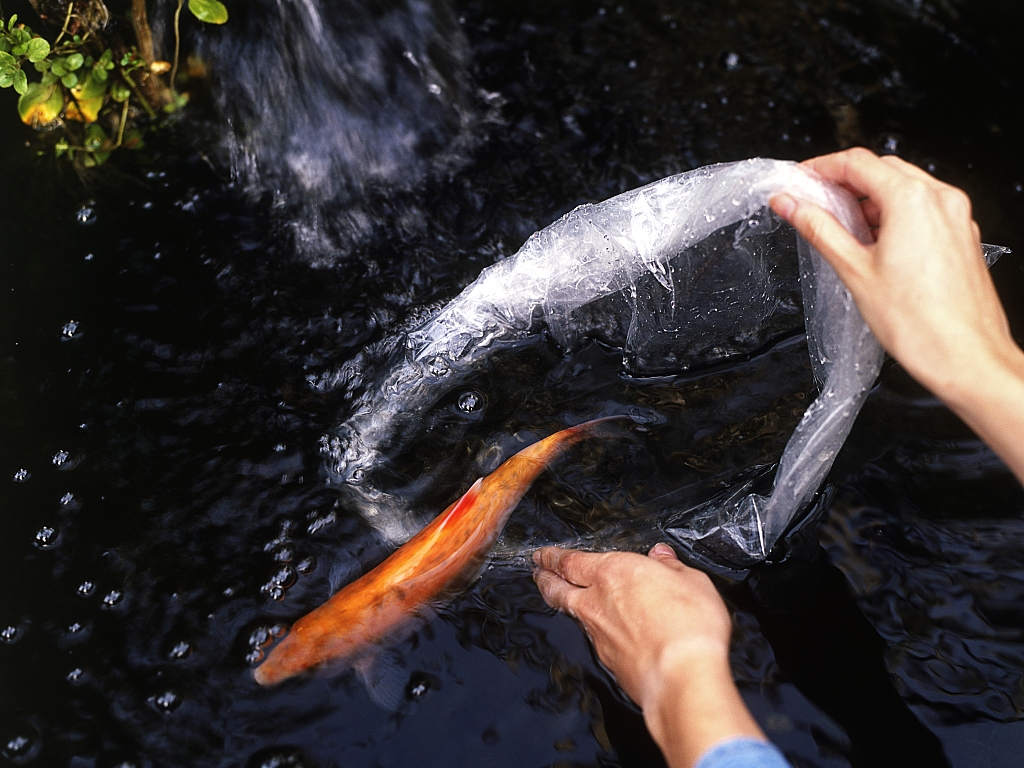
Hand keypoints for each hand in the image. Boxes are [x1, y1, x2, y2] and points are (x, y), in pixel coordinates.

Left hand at [533, 544, 763, 767]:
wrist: (681, 677)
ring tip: (557, 596)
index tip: (544, 554)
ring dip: (561, 602)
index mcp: (613, 572)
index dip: (553, 556)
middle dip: (544, 578)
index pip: (571, 560)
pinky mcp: (607, 660)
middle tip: (537, 572)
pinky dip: (591, 630)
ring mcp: (599, 634)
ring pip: (571, 613)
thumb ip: (672, 567)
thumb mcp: (692, 581)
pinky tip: (599, 631)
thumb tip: (663, 557)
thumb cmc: (689, 626)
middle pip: (558, 588)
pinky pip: (592, 638)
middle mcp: (597, 602)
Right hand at [770, 148, 1023, 482]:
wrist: (966, 357)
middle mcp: (941, 200)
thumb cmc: (918, 322)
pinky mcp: (961, 236)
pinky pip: (923, 209)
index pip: (858, 163)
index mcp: (913, 200)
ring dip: (868, 198)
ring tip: (839, 225)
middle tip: (811, 201)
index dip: (821, 168)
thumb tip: (790, 204)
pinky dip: (893, 214)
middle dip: (844, 181)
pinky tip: (871, 241)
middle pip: (882, 169)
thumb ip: (819, 228)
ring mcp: (956, 217)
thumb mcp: (853, 270)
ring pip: (904, 188)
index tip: (798, 180)